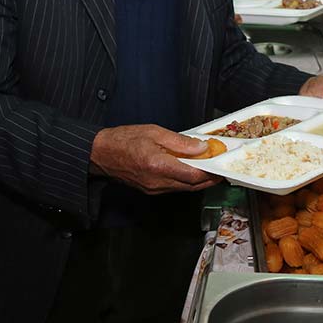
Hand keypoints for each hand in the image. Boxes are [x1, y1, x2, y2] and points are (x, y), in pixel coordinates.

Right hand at [89, 125, 223, 193]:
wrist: (101, 154)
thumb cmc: (124, 140)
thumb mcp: (155, 132)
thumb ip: (180, 142)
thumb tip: (201, 147)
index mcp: (158, 165)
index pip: (193, 175)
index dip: (211, 172)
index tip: (221, 165)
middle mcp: (158, 182)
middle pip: (192, 186)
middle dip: (210, 179)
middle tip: (221, 170)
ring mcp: (154, 189)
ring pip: (185, 188)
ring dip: (199, 181)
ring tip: (210, 168)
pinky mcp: (151, 190)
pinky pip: (175, 187)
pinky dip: (186, 181)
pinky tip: (191, 170)